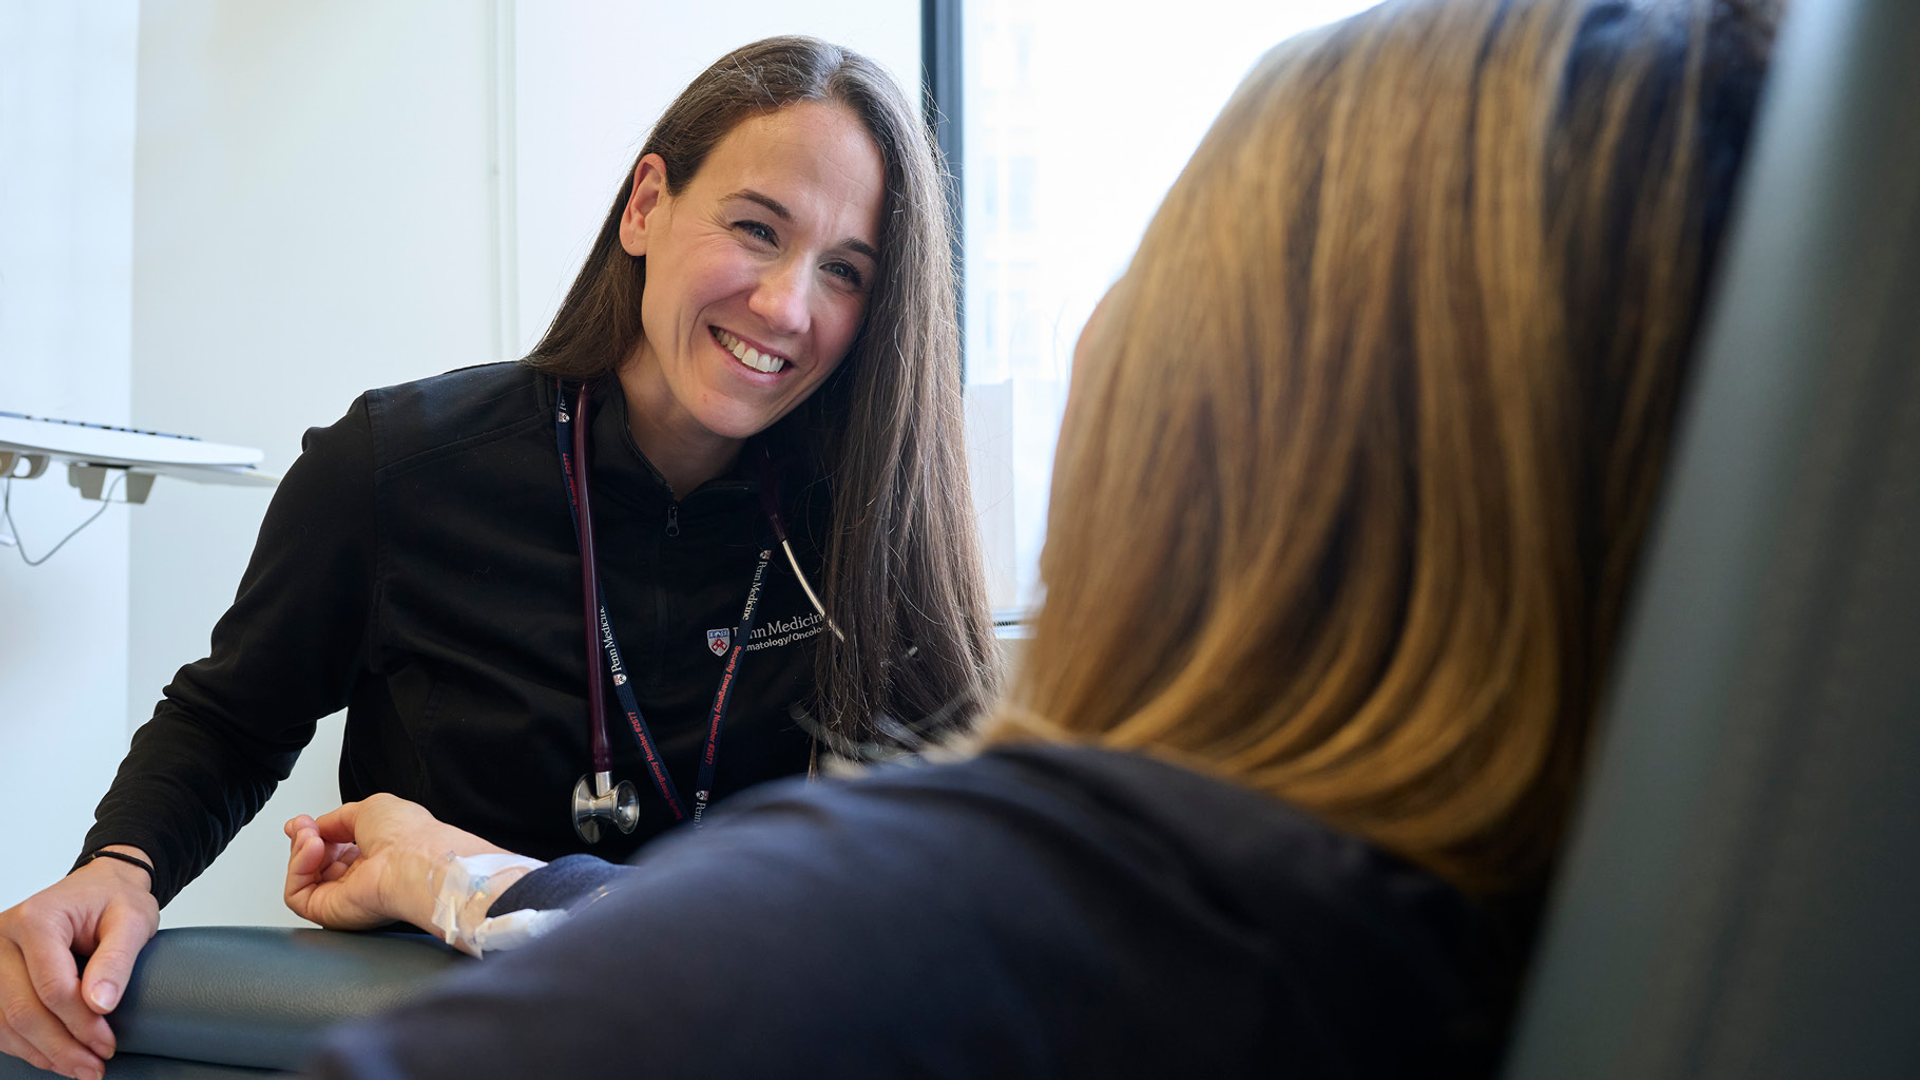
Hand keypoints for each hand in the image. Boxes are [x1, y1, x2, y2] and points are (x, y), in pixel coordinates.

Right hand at [0, 848, 159, 1079]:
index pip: (53, 987)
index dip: (81, 1024)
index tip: (107, 1044)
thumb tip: (100, 1004)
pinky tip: (54, 1056)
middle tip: (94, 1067)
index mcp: (37, 919)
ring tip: (80, 1068)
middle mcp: (4, 939)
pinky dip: (25, 1045)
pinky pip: (0, 1022)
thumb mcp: (133, 920)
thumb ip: (118, 959)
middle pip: (23, 1010)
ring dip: (42, 1053)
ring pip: (5, 1023)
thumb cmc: (115, 900)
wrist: (100, 887)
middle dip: (61, 1047)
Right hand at [284, 794, 508, 932]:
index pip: (333, 848)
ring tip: (311, 837)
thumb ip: (336, 819)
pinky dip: (298, 868)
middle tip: (304, 827)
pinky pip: (296, 895)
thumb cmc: (408, 836)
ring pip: (302, 878)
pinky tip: (312, 849)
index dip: (314, 833)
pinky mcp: (329, 913)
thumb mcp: (368, 810)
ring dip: (300, 850)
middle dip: (304, 839)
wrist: (415, 861)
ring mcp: (345, 897)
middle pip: (315, 863)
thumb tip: (315, 825)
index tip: (302, 822)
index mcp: (376, 855)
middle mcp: (361, 878)